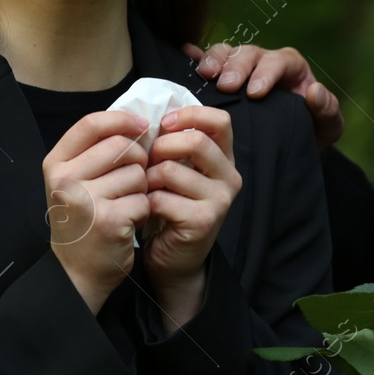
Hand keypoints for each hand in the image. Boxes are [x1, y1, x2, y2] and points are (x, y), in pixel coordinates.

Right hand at [44, 110, 149, 314]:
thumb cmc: (81, 222)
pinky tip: (129, 222)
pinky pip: (143, 199)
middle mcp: (66, 179)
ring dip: (141, 188)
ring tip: (125, 205)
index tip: (141, 125)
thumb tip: (136, 123)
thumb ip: (95, 152)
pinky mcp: (109, 220)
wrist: (76, 273)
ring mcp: (86, 200)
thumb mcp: (74, 182)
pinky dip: (143, 211)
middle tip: (131, 180)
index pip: (91, 124)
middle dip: (137, 160)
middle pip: (121, 146)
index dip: (121, 119)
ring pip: (137, 173)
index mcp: (56, 164)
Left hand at [142, 105, 241, 329]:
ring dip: (148, 179)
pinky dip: (146, 202)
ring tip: (144, 190)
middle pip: (196, 141)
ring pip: (172, 170)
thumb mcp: (176, 170)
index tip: (163, 125)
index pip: (219, 120)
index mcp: (224, 158)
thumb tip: (148, 115)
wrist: (173, 259)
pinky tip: (146, 211)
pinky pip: (163, 198)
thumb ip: (172, 144)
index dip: (189, 115)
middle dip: (161, 147)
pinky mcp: (204, 221)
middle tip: (147, 163)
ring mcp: (220, 200)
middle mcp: (229, 177)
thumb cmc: (169, 208)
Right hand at [182, 41, 343, 149]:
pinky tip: (185, 57)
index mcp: (290, 67)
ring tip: (204, 75)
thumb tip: (314, 92)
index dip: (266, 73)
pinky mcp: (221, 77)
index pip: (278, 61)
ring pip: (226, 52)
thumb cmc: (310, 132)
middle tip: (225, 85)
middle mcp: (263, 62)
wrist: (288, 144)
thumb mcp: (328, 126)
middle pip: (248, 54)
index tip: (255, 92)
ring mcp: (240, 67)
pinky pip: (207, 61)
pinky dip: (196, 57)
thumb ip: (327, 110)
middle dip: (236, 66)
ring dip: (214, 61)